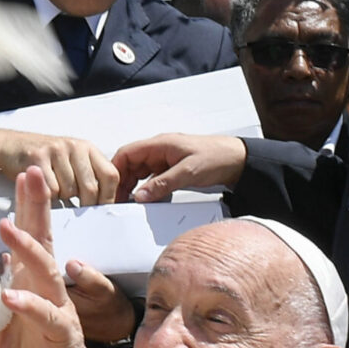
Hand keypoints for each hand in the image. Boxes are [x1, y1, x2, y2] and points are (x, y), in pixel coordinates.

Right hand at [0, 129, 118, 204]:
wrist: (11, 146)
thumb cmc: (44, 159)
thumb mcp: (71, 161)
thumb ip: (88, 176)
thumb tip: (103, 205)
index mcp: (88, 148)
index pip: (110, 175)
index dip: (108, 197)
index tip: (102, 211)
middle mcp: (75, 147)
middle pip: (90, 187)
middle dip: (85, 206)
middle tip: (78, 214)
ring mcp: (56, 151)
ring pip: (69, 191)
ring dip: (63, 201)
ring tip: (55, 196)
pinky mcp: (37, 158)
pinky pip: (50, 190)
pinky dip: (48, 198)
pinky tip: (43, 192)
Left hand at [0, 166, 132, 347]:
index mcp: (30, 288)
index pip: (27, 242)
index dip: (24, 210)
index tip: (21, 177)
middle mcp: (48, 293)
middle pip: (43, 241)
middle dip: (36, 207)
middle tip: (33, 173)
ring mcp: (58, 312)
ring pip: (45, 272)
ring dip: (25, 249)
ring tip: (6, 228)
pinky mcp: (63, 337)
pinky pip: (48, 316)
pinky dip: (28, 304)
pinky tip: (9, 295)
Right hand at [110, 133, 245, 203]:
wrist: (238, 160)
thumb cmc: (217, 157)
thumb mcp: (187, 172)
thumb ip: (162, 184)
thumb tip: (140, 196)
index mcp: (160, 144)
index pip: (127, 153)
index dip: (115, 169)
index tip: (110, 187)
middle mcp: (159, 150)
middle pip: (130, 164)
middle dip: (122, 182)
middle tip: (118, 201)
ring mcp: (165, 160)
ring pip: (139, 172)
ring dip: (133, 186)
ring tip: (129, 203)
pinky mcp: (171, 169)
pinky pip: (151, 178)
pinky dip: (145, 188)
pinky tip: (146, 199)